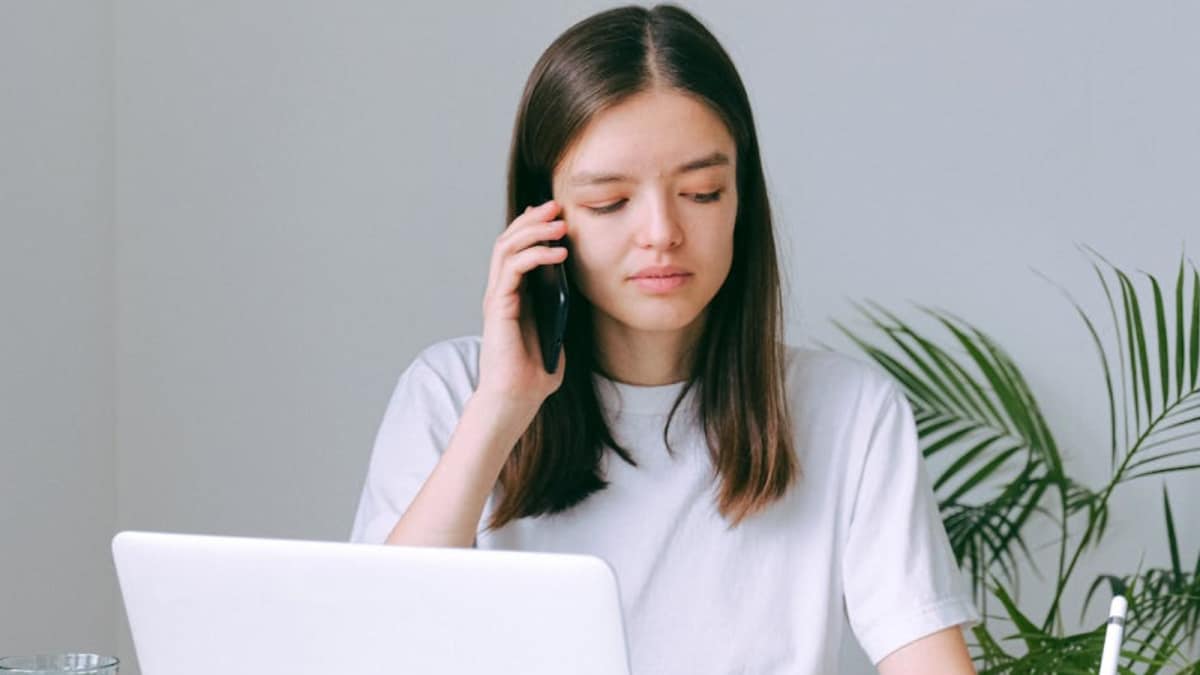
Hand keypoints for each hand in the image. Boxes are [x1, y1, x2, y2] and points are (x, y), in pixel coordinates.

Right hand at [476, 199, 568, 413]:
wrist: (517, 398)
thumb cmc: (536, 371)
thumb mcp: (557, 329)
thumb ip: (560, 306)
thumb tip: (576, 283)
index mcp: (514, 295)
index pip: (517, 249)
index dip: (534, 227)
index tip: (557, 213)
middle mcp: (501, 291)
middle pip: (509, 240)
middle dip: (532, 219)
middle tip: (556, 205)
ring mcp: (497, 297)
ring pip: (506, 248)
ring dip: (533, 230)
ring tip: (559, 222)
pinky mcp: (499, 307)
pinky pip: (513, 269)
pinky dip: (535, 255)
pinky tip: (558, 253)